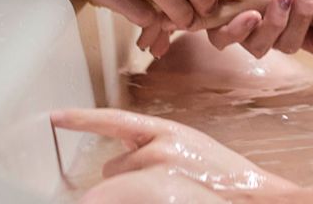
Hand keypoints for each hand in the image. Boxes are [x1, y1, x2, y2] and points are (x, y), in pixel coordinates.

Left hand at [53, 108, 293, 196]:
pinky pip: (123, 194)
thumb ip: (156, 150)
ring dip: (133, 194)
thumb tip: (121, 162)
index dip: (81, 119)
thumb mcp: (191, 152)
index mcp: (168, 131)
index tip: (55, 116)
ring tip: (173, 193)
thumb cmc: (227, 182)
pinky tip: (162, 193)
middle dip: (125, 181)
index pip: (114, 121)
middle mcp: (159, 147)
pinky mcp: (159, 189)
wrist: (257, 198)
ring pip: (119, 186)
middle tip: (165, 188)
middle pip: (114, 167)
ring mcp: (158, 171)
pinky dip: (129, 196)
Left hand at [136, 0, 312, 59]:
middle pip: (291, 45)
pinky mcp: (213, 25)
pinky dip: (236, 29)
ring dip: (273, 24)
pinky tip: (247, 12)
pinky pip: (224, 41)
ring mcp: (242, 32)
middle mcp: (270, 34)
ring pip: (260, 47)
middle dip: (301, 17)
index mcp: (296, 24)